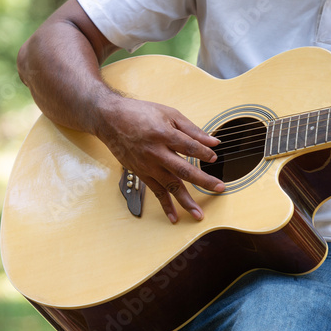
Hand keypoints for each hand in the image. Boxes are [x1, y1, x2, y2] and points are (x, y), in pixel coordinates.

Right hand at [95, 97, 224, 222]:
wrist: (110, 120)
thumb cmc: (139, 113)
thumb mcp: (168, 114)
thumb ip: (192, 129)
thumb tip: (213, 141)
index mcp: (163, 134)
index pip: (190, 147)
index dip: (204, 152)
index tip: (214, 157)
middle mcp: (155, 152)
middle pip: (183, 170)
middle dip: (204, 181)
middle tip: (220, 188)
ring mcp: (147, 165)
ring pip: (170, 186)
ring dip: (186, 201)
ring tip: (198, 214)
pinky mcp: (141, 173)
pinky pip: (156, 192)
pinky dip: (165, 205)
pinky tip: (174, 217)